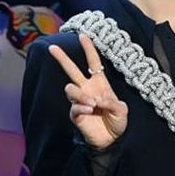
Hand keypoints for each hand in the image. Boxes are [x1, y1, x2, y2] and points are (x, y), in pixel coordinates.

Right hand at [48, 33, 128, 149]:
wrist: (111, 140)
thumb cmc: (117, 121)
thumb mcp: (122, 110)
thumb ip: (112, 102)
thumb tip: (96, 100)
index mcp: (100, 83)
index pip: (93, 62)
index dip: (88, 49)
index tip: (83, 35)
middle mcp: (87, 89)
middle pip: (71, 70)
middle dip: (62, 58)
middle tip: (52, 47)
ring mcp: (80, 101)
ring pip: (70, 88)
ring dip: (80, 94)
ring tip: (92, 104)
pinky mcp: (75, 114)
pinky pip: (74, 106)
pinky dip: (81, 107)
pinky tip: (89, 111)